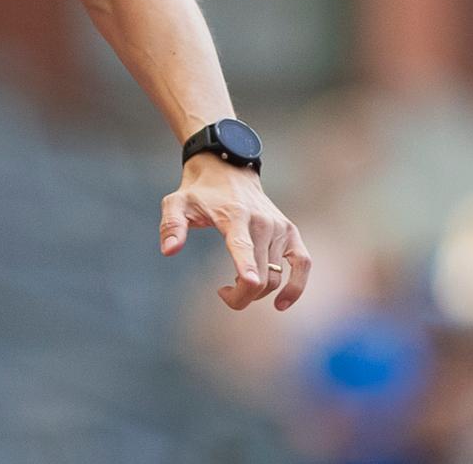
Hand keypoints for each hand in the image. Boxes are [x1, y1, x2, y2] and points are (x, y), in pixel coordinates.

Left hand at [160, 154, 311, 311]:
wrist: (228, 169)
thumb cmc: (200, 192)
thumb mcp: (176, 203)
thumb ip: (172, 226)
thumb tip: (168, 251)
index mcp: (234, 215)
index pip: (242, 244)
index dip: (246, 266)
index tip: (250, 283)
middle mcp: (262, 222)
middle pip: (261, 273)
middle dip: (241, 295)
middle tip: (223, 293)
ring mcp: (280, 227)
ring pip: (276, 276)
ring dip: (257, 293)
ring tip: (235, 286)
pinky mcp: (291, 231)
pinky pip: (303, 264)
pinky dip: (296, 286)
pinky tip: (281, 303)